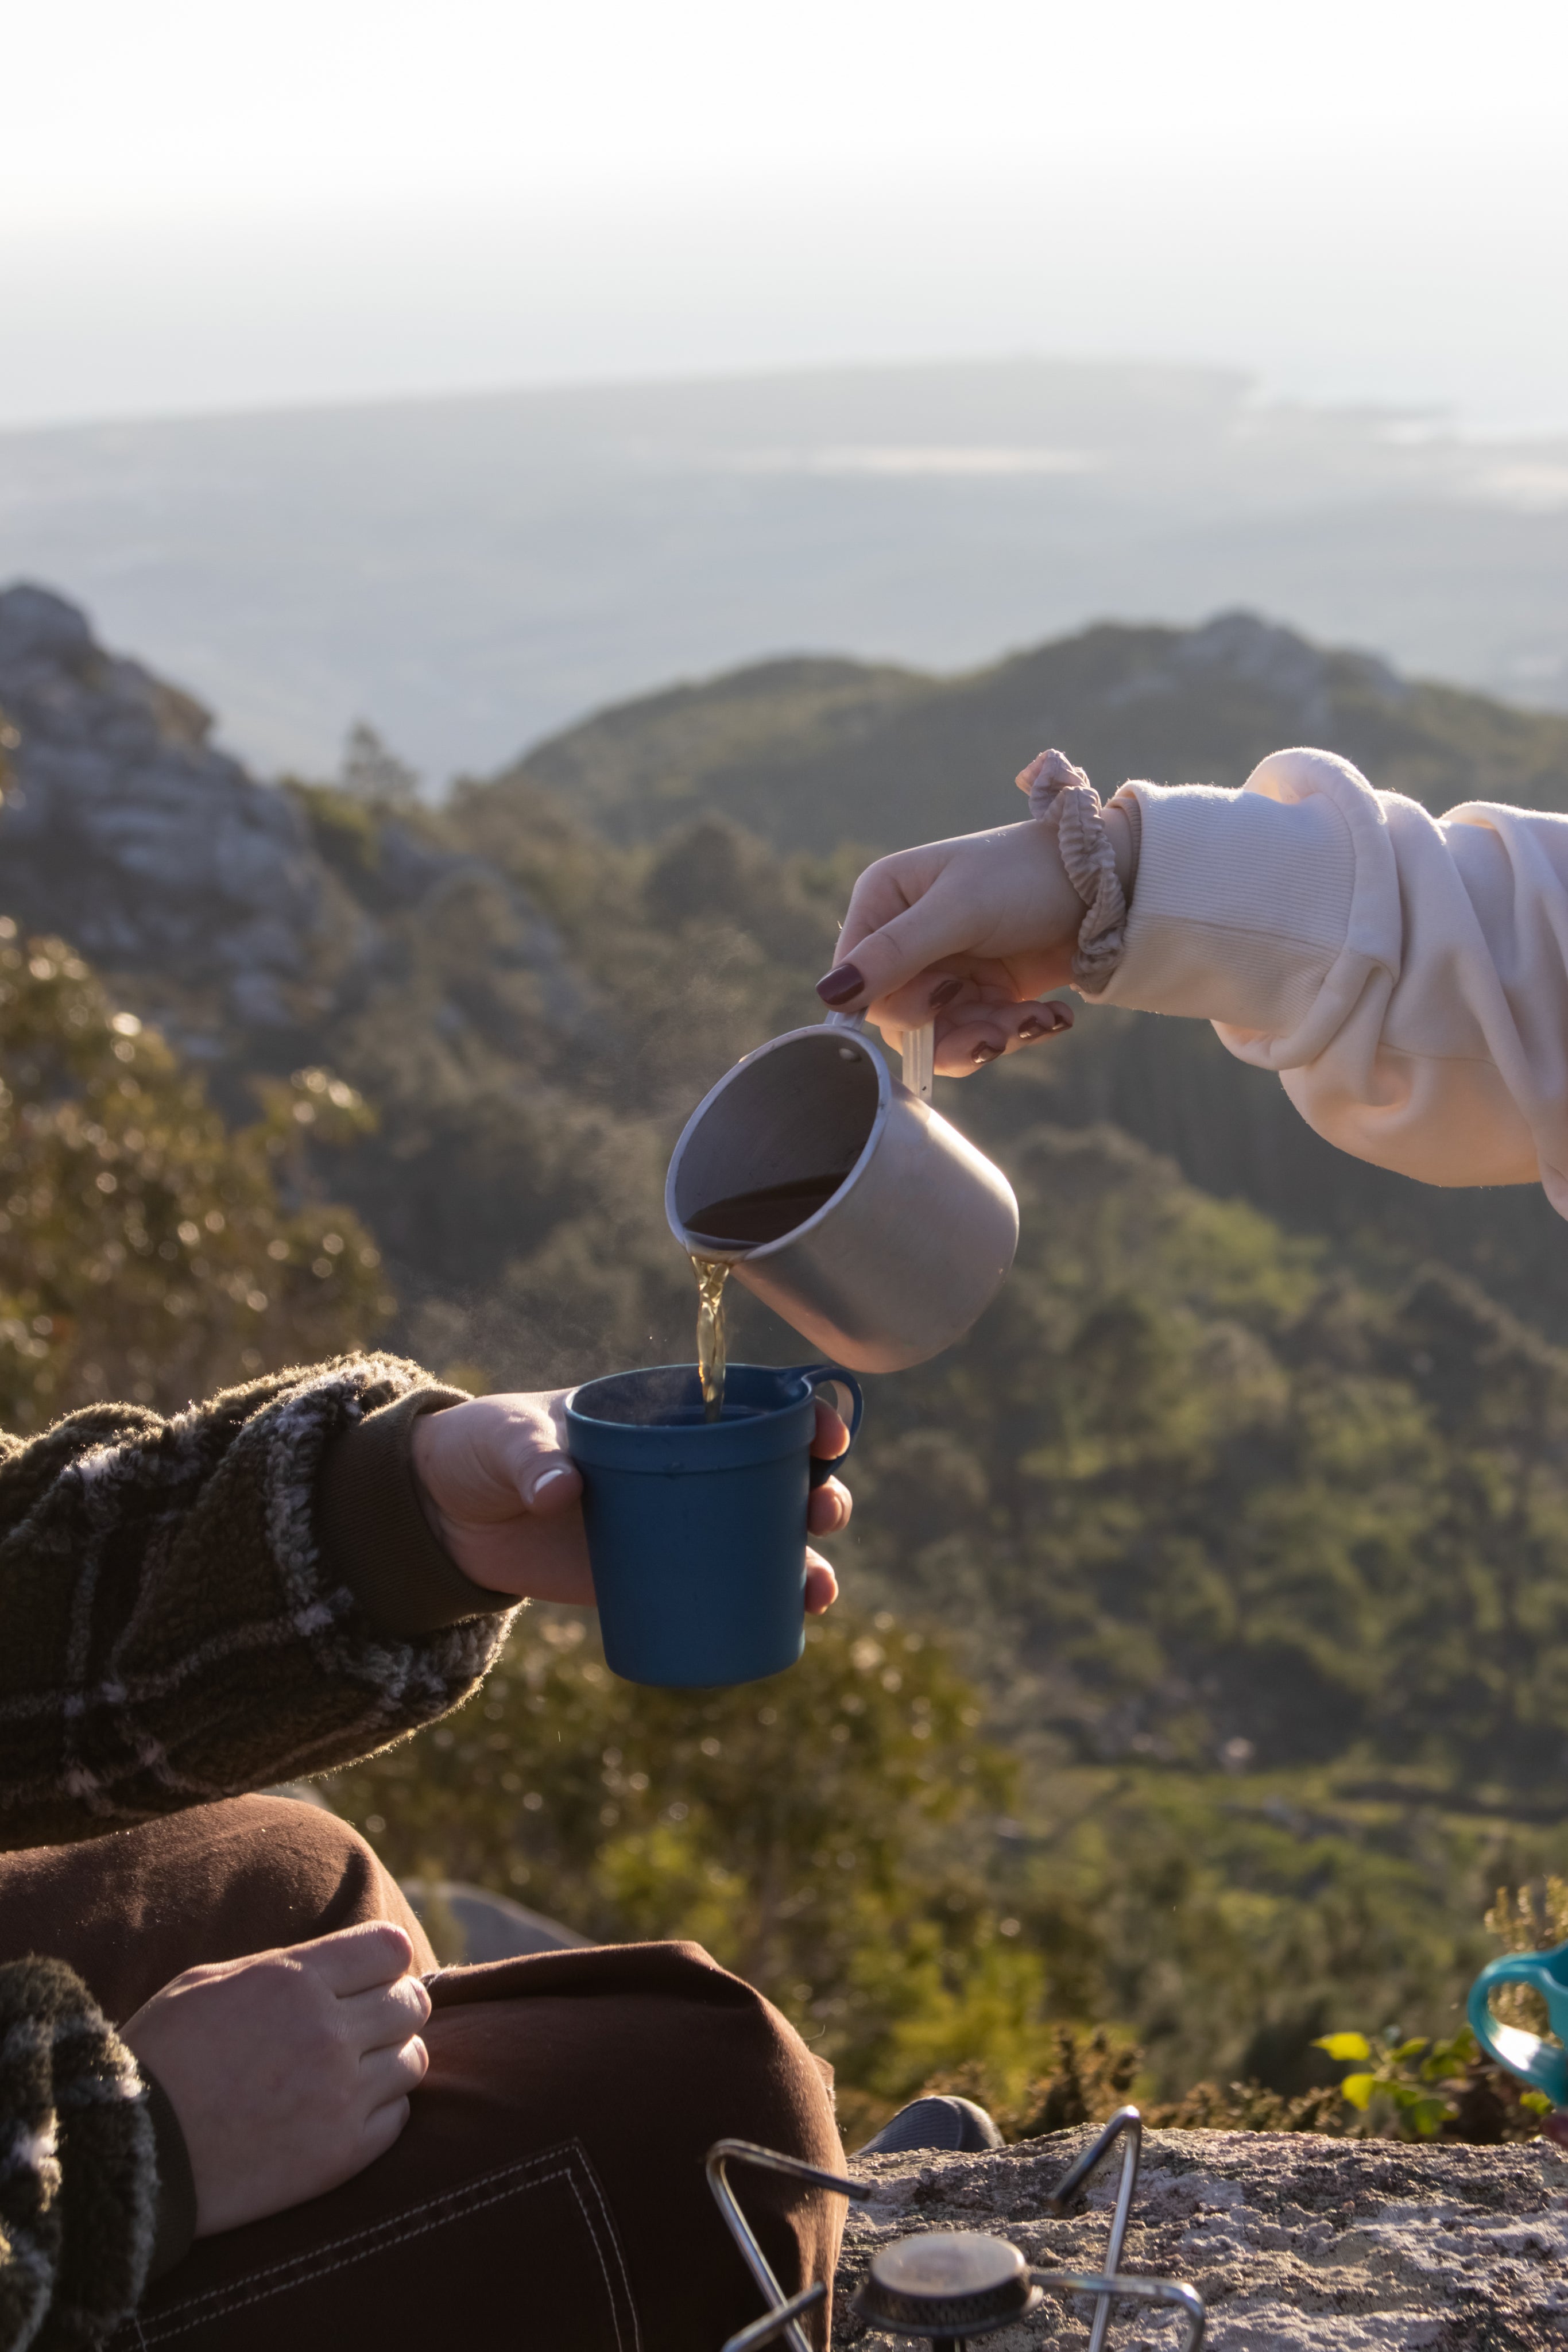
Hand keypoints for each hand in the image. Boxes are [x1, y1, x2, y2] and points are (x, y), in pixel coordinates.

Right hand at [121, 1922, 429, 2237]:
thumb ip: (286, 1967)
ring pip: (414, 2059)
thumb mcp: (210, 1981)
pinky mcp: (341, 2156)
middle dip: (392, 2006)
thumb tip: (339, 1961)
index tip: (367, 1976)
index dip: (383, 1960)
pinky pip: (399, 2117)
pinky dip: (381, 2109)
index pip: (390, 1948)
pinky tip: (342, 2110)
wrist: (129, 2155)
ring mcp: (340, 2097)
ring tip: (350, 2068)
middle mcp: (328, 2033)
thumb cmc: (161, 2056)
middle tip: (361, 2023)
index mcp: (295, 1980)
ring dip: (390, 2058)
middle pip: (412, 2002)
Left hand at [409, 1389, 850, 1612]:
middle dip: (818, 1488)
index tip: (827, 1432)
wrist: (448, 1518)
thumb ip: (532, 1457)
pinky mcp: (655, 1572)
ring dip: (805, 1555)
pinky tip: (798, 1617)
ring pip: (763, 1533)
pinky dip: (769, 1600)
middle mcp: (684, 1463)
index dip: (800, 1413)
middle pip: (775, 1471)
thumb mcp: (506, 1441)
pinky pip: (727, 1585)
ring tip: (818, 1587)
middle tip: (822, 1509)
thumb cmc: (484, 1453)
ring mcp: (675, 1521)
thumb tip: (561, 1491)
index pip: (748, 1404)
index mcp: (661, 1410)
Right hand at [813, 765, 1135, 1074]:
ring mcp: (947, 969)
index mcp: (885, 902)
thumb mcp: (960, 910)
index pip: (857, 979)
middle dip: (955, 1028)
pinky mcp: (985, 993)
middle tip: (1002, 1022)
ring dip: (992, 1037)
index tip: (947, 993)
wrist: (1109, 884)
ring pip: (942, 1037)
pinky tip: (1051, 1015)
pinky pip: (979, 1037)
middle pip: (901, 1019)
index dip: (897, 1002)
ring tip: (1039, 1020)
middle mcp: (907, 939)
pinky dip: (1016, 1034)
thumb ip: (895, 953)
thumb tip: (828, 995)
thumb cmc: (1028, 875)